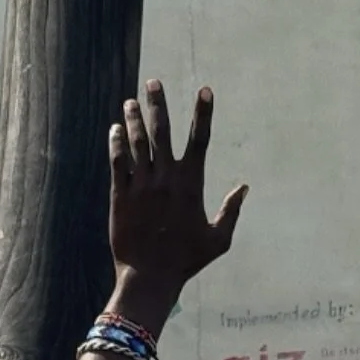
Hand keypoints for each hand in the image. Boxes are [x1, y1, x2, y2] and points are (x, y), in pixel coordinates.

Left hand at [108, 81, 247, 303]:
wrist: (150, 276)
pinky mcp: (121, 194)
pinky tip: (115, 129)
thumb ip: (231, 211)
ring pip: (137, 142)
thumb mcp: (218, 240)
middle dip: (158, 104)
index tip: (205, 90)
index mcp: (191, 184)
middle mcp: (165, 178)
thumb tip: (243, 188)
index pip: (200, 139)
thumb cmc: (187, 260)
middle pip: (162, 131)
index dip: (204, 113)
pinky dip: (116, 142)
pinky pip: (118, 160)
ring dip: (133, 118)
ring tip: (130, 101)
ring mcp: (141, 184)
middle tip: (153, 82)